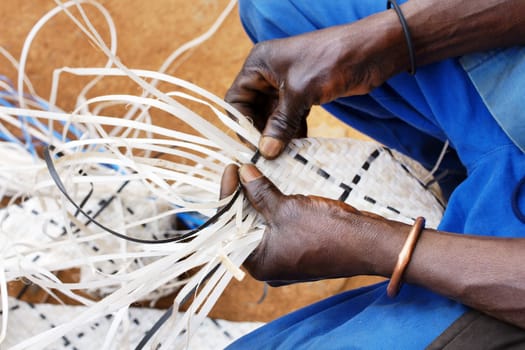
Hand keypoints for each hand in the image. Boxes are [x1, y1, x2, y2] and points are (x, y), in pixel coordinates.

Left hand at [220, 163, 402, 284]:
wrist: (369, 243)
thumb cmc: (326, 232)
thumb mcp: (286, 208)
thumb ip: (260, 192)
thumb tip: (243, 172)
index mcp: (258, 264)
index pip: (228, 228)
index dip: (227, 195)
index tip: (231, 169)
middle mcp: (268, 265)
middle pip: (243, 227)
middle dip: (241, 198)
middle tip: (240, 170)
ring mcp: (285, 258)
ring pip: (262, 225)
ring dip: (258, 201)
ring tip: (253, 175)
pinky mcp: (300, 249)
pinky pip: (279, 227)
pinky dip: (274, 208)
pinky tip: (272, 187)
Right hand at [225, 13, 407, 158]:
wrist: (371, 52)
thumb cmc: (330, 61)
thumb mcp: (300, 92)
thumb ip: (280, 123)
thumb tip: (266, 151)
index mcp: (259, 64)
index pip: (237, 98)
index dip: (241, 123)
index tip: (249, 147)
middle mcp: (269, 73)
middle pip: (254, 110)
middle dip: (259, 132)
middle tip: (265, 156)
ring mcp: (287, 84)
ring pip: (273, 116)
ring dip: (276, 135)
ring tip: (280, 157)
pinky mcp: (305, 94)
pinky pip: (290, 117)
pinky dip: (292, 132)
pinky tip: (296, 148)